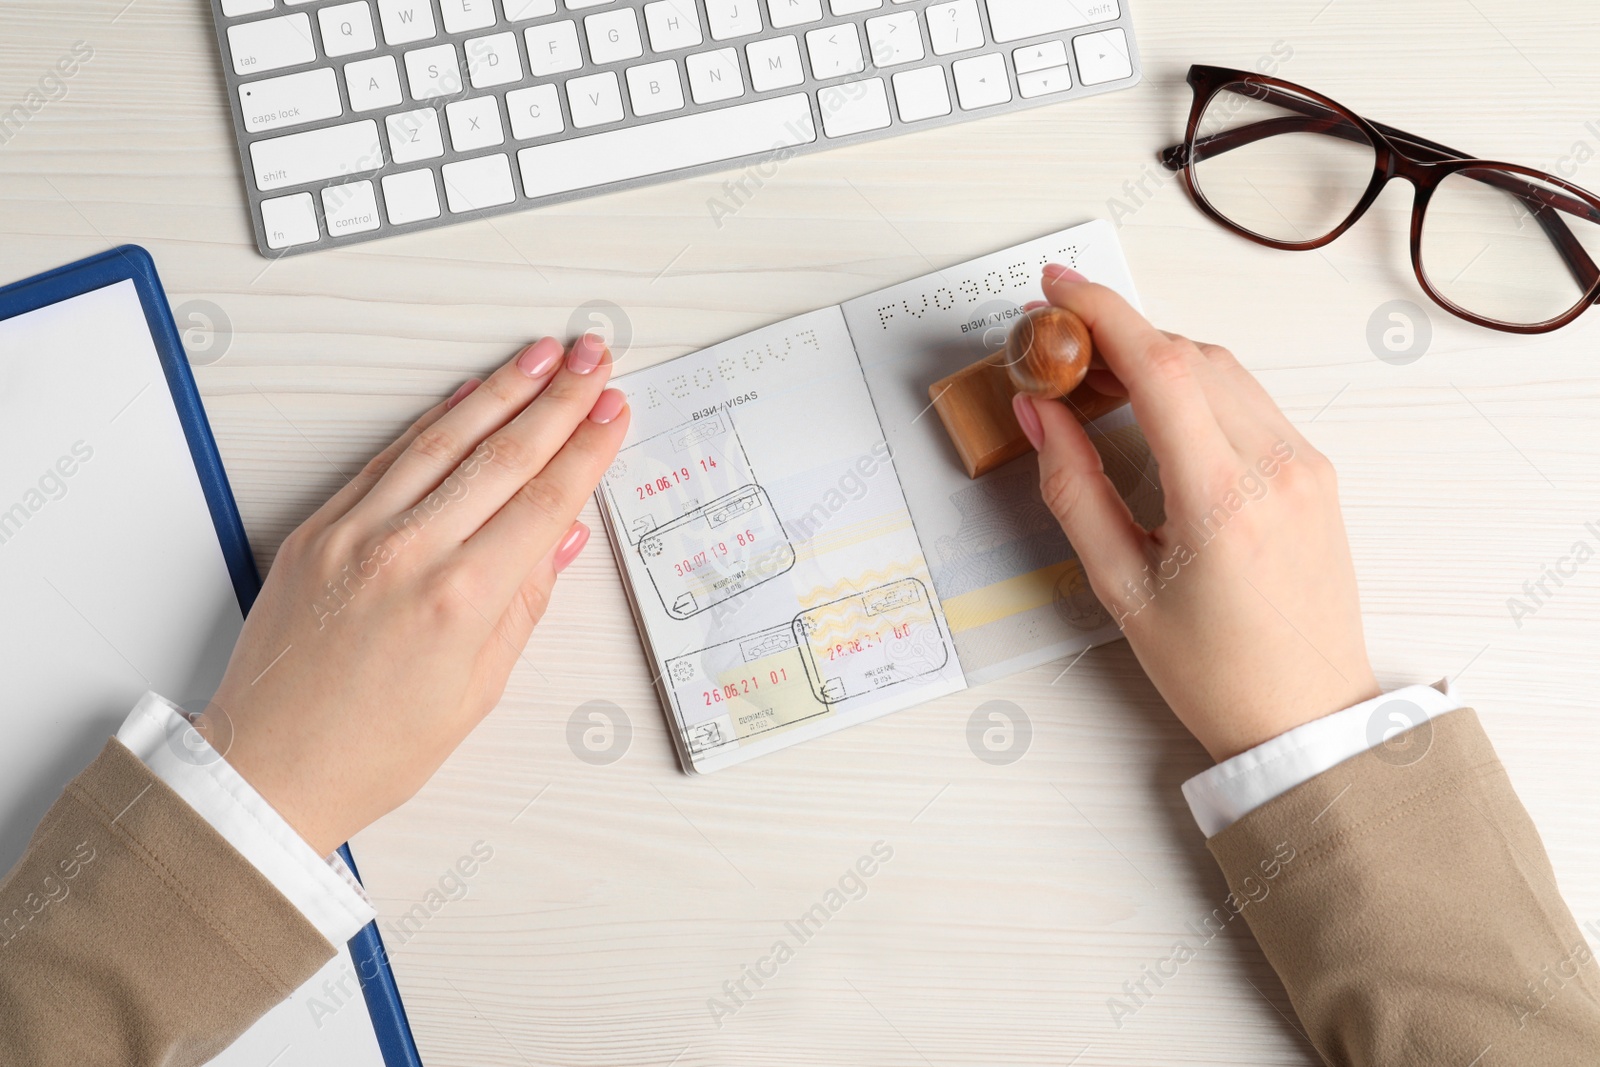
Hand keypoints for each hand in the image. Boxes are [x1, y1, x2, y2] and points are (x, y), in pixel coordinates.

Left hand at [199, 335, 628, 854]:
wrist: (268, 768)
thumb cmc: (372, 750)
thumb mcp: (478, 688)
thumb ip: (525, 602)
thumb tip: (564, 537)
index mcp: (460, 600)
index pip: (544, 502)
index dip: (587, 450)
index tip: (613, 412)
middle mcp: (408, 554)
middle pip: (503, 456)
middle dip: (559, 400)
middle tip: (594, 359)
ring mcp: (356, 534)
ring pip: (444, 441)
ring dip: (501, 390)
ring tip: (543, 356)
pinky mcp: (318, 529)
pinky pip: (387, 459)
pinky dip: (431, 421)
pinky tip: (466, 393)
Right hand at [1013, 268, 1377, 762]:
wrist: (1306, 715)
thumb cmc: (1216, 671)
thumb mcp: (1121, 588)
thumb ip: (1073, 490)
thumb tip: (1040, 416)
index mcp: (1220, 498)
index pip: (1159, 366)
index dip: (1101, 312)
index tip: (1055, 289)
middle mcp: (1274, 467)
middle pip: (1189, 354)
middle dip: (1118, 335)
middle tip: (1060, 353)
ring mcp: (1304, 464)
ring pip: (1222, 369)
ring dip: (1157, 358)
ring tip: (1099, 385)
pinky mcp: (1314, 471)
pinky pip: (1248, 399)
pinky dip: (1194, 386)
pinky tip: (1155, 412)